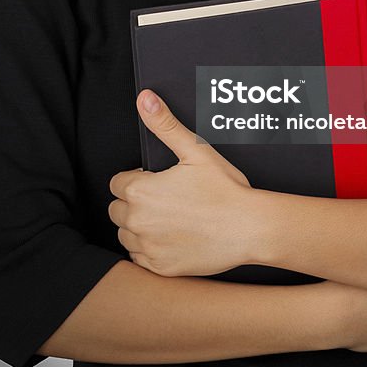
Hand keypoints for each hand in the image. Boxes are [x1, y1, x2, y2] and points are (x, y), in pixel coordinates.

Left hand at [108, 89, 254, 276]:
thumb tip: (145, 98)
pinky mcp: (159, 268)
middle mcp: (137, 221)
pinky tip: (173, 238)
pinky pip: (140, 257)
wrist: (249, 228)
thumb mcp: (195, 150)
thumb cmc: (225, 188)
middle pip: (117, 209)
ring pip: (126, 234)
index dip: (138, 179)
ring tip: (170, 218)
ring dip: (139, 226)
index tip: (160, 181)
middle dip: (135, 202)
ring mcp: (147, 247)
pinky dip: (150, 249)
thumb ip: (164, 124)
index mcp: (140, 190)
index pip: (118, 183)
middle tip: (167, 199)